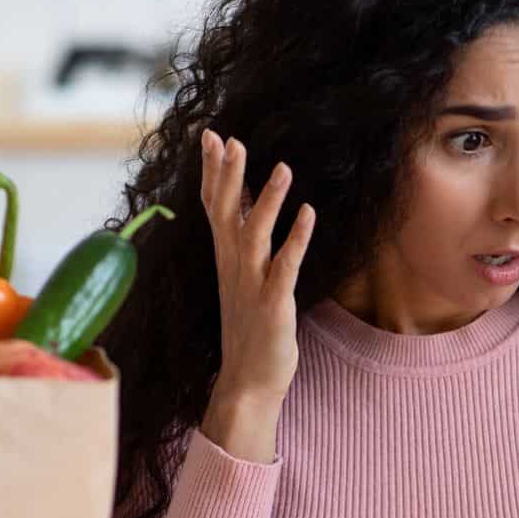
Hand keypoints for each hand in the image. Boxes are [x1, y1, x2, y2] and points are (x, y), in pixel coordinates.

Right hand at [201, 129, 314, 404]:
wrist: (248, 382)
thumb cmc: (249, 329)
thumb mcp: (242, 279)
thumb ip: (242, 241)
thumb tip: (245, 205)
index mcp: (225, 259)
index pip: (214, 206)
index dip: (212, 171)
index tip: (210, 135)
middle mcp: (233, 266)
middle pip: (226, 213)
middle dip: (227, 175)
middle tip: (228, 138)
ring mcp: (252, 284)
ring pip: (255, 234)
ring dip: (268, 200)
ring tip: (283, 167)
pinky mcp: (273, 303)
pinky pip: (285, 266)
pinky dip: (296, 239)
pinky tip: (308, 214)